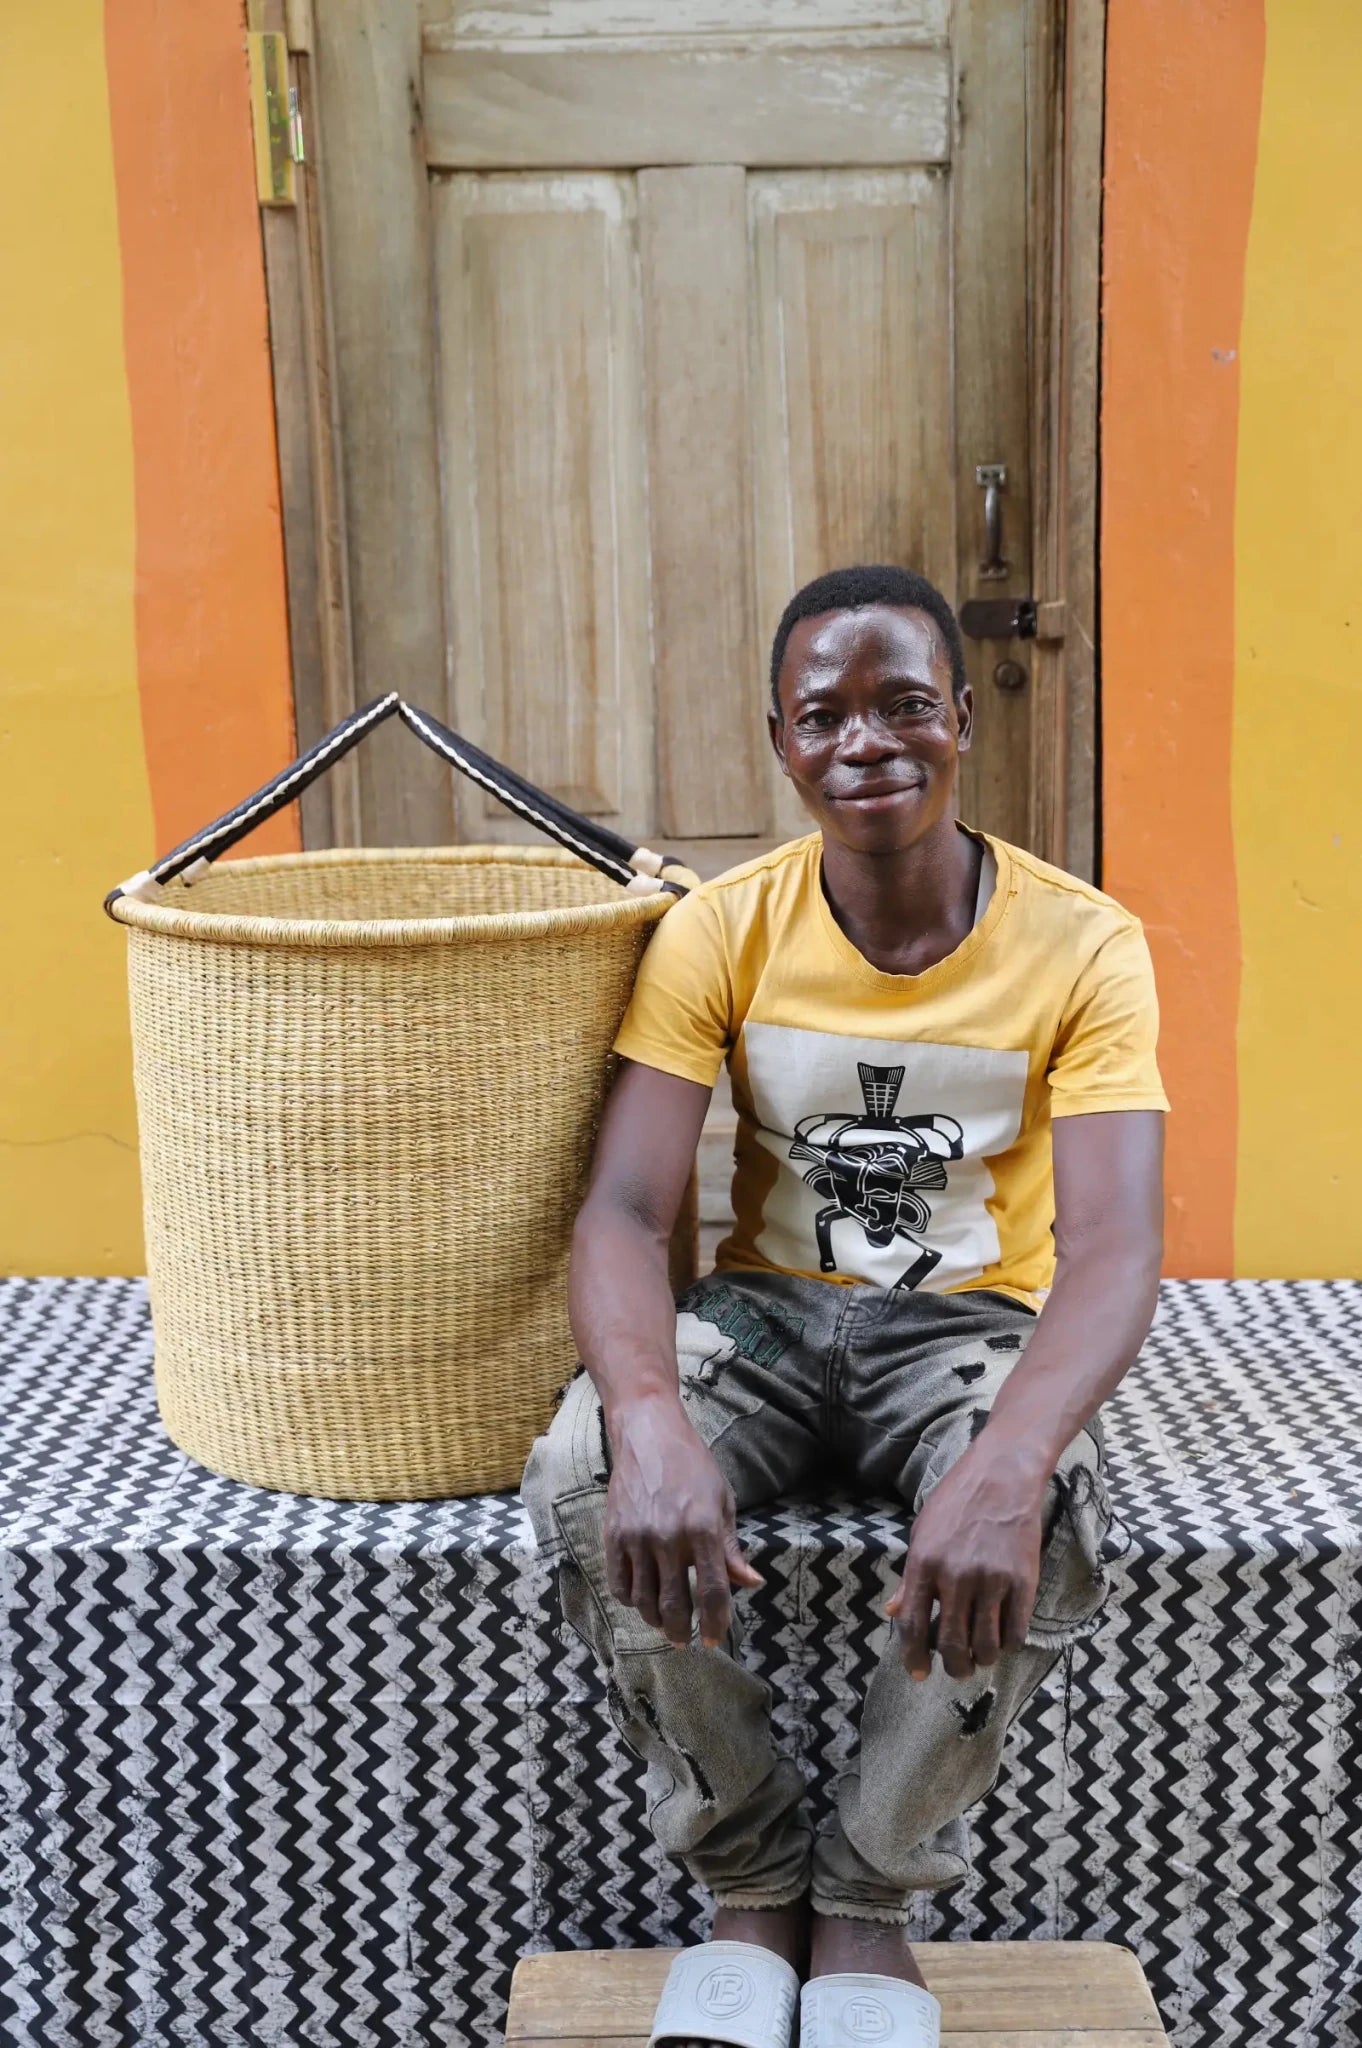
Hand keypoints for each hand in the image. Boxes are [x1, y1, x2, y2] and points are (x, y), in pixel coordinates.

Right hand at [604, 1400, 763, 1648]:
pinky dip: (630, 1599)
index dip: (714, 1623)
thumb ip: (732, 1549)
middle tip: (684, 1639)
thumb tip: (751, 1583)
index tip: (712, 1639)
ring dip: (655, 1619)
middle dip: (680, 1631)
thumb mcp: (722, 1501)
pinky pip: (619, 1583)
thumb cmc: (693, 1465)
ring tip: (663, 1622)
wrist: (649, 1435)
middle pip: (674, 1605)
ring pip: (644, 1600)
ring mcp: (638, 1537)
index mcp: (703, 1529)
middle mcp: (669, 1538)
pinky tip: (641, 1598)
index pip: (713, 1592)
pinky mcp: (614, 1535)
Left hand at [886, 1445, 1047, 1681]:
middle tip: (957, 1669)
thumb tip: (893, 1612)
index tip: (918, 1673)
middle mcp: (955, 1576)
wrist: (1003, 1473)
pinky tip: (1004, 1638)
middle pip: (951, 1643)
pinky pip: (1015, 1631)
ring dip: (981, 1659)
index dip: (914, 1656)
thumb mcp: (922, 1531)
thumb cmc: (958, 1499)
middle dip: (953, 1666)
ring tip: (980, 1656)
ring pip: (985, 1645)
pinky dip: (1008, 1644)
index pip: (912, 1625)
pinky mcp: (1023, 1581)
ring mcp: (991, 1580)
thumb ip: (910, 1576)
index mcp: (924, 1563)